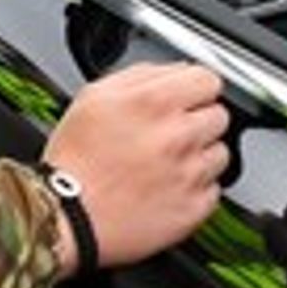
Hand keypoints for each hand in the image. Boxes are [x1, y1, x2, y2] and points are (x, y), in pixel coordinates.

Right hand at [41, 62, 228, 270]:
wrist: (66, 217)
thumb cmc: (74, 161)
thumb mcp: (95, 97)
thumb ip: (142, 74)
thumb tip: (175, 70)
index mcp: (154, 102)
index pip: (209, 80)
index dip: (196, 88)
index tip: (189, 98)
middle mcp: (177, 136)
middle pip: (219, 116)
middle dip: (198, 121)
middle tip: (170, 134)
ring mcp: (189, 174)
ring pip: (220, 153)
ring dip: (200, 156)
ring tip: (166, 164)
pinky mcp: (193, 208)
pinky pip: (213, 190)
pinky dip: (196, 189)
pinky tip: (168, 188)